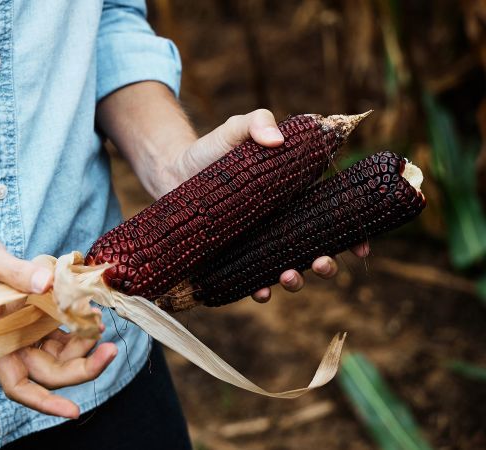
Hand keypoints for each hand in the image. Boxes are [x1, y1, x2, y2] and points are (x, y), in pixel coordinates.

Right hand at [0, 217, 116, 417]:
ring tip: (98, 319)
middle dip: (82, 365)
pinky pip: (57, 328)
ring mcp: (20, 326)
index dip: (45, 403)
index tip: (74, 410)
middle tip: (111, 348)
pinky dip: (76, 323)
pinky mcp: (29, 311)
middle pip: (49, 371)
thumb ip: (17, 272)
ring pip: (58, 352)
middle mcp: (9, 338)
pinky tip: (90, 309)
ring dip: (82, 343)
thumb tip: (50, 283)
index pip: (18, 385)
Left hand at [165, 109, 368, 302]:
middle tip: (321, 263)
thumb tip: (276, 139)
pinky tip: (260, 292)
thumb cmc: (210, 151)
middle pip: (315, 250)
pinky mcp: (231, 258)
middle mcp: (280, 224)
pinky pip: (249, 281)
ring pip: (287, 270)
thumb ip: (256, 123)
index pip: (332, 216)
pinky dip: (258, 291)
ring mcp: (257, 243)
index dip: (353, 235)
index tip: (362, 245)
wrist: (170, 171)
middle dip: (326, 264)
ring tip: (289, 276)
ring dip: (296, 281)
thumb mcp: (235, 130)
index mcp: (293, 196)